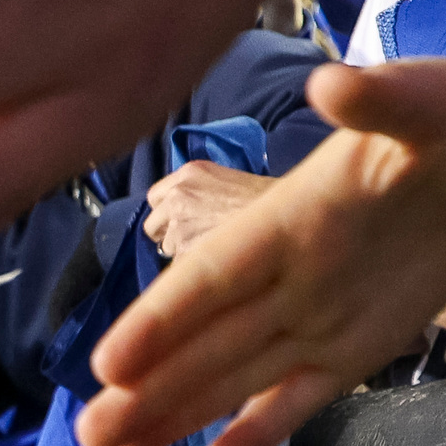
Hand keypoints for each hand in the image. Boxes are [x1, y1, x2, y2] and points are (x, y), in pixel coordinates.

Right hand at [76, 60, 445, 445]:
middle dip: (146, 389)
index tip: (109, 363)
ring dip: (175, 413)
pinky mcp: (357, 348)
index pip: (211, 278)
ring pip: (234, 376)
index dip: (160, 318)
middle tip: (86, 436)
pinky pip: (299, 395)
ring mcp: (318, 319)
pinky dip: (259, 429)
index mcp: (286, 222)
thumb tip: (332, 82)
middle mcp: (286, 279)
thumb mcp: (426, 101)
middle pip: (202, 342)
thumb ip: (377, 101)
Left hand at [143, 162, 276, 259]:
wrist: (292, 219)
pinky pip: (179, 270)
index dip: (167, 213)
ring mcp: (180, 227)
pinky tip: (219, 264)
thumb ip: (199, 191)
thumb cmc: (270, 202)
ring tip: (215, 252)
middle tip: (195, 240)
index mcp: (188, 174)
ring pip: (167, 250)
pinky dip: (194, 272)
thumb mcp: (229, 180)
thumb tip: (184, 213)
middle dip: (169, 235)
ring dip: (183, 254)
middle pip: (153, 226)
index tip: (181, 220)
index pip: (155, 198)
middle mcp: (178, 197)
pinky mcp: (188, 254)